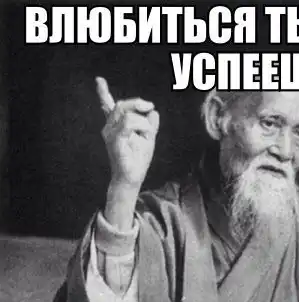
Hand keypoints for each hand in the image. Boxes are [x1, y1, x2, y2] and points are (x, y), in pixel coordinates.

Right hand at [95, 76, 159, 190]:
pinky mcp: (114, 140)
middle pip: (122, 104)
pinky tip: (145, 134)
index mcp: (116, 126)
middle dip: (138, 103)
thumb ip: (150, 125)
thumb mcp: (148, 139)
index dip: (103, 93)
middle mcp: (110, 127)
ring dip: (143, 121)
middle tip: (150, 107)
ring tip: (148, 133)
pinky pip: (128, 123)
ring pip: (126, 112)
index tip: (99, 80)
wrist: (132, 179)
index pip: (108, 106)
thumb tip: (154, 112)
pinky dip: (141, 126)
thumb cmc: (137, 161)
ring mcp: (110, 133)